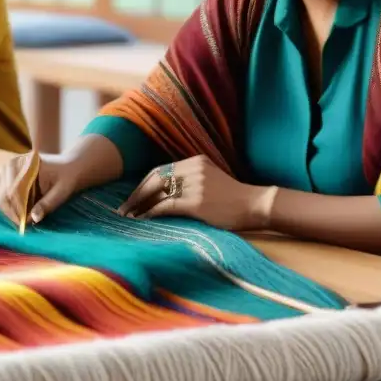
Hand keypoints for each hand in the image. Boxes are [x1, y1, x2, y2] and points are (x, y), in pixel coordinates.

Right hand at [0, 153, 85, 226]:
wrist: (68, 168)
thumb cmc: (67, 178)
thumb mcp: (62, 191)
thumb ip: (47, 204)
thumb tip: (33, 219)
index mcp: (27, 163)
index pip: (13, 187)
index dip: (17, 206)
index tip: (23, 221)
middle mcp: (14, 163)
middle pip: (2, 189)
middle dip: (9, 209)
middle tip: (20, 224)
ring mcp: (8, 169)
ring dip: (5, 208)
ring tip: (18, 220)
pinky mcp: (6, 177)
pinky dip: (5, 205)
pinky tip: (15, 214)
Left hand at [117, 156, 277, 230]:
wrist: (256, 205)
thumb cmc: (234, 198)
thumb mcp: (212, 179)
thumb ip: (191, 179)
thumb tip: (165, 194)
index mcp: (195, 161)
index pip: (160, 170)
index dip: (143, 184)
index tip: (133, 197)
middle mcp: (193, 169)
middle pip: (155, 179)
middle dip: (136, 194)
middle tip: (124, 208)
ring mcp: (195, 185)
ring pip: (158, 193)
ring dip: (140, 205)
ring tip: (130, 217)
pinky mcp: (197, 202)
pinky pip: (166, 206)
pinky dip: (152, 213)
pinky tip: (144, 220)